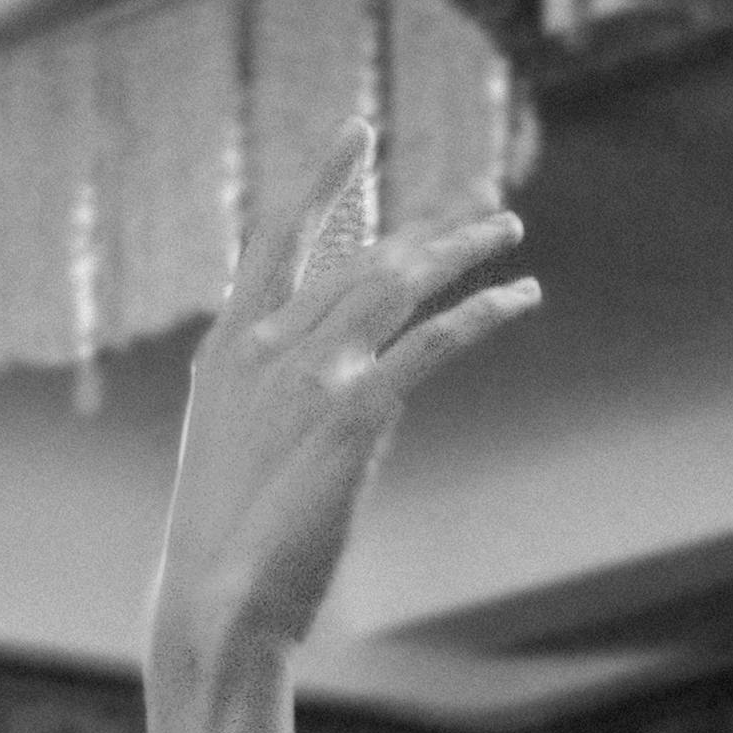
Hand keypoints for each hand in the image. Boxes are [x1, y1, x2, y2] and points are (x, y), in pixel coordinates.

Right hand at [146, 171, 537, 685]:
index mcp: (231, 347)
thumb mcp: (238, 442)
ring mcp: (310, 378)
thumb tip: (347, 371)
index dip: (321, 179)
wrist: (214, 599)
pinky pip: (429, 346)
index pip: (278, 236)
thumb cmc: (226, 535)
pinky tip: (518, 298)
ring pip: (398, 285)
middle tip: (483, 205)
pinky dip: (479, 316)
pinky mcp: (353, 420)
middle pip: (362, 258)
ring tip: (508, 228)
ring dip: (461, 249)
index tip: (358, 133)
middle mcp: (268, 347)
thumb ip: (283, 390)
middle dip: (430, 225)